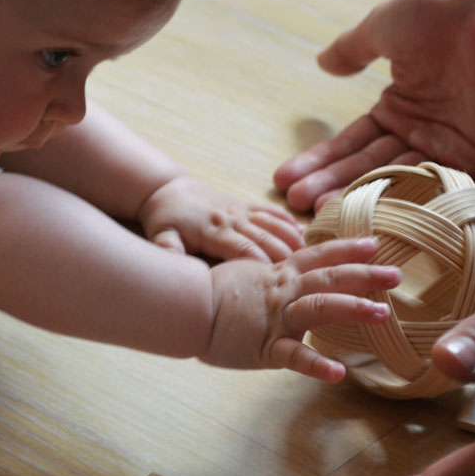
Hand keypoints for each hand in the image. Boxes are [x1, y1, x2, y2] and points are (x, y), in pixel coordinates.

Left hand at [138, 175, 303, 262]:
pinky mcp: (245, 204)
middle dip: (287, 258)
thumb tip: (174, 265)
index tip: (279, 285)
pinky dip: (289, 223)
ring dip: (294, 241)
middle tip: (306, 277)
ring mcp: (240, 209)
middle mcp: (232, 219)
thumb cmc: (165, 220)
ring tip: (313, 259)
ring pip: (275, 224)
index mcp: (213, 231)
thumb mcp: (161, 236)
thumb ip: (168, 250)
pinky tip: (305, 236)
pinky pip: (272, 211)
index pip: (245, 250)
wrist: (167, 190)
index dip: (263, 266)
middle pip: (267, 239)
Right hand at [202, 238, 400, 380]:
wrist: (182, 306)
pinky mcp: (264, 346)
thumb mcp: (245, 274)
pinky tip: (338, 373)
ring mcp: (276, 318)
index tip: (375, 244)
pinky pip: (293, 357)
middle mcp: (282, 291)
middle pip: (329, 277)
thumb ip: (271, 275)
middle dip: (365, 275)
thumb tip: (287, 274)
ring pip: (319, 307)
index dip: (347, 249)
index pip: (319, 256)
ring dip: (352, 308)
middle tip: (397, 274)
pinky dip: (316, 364)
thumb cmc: (208, 292)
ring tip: (383, 313)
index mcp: (279, 274)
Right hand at [275, 0, 474, 211]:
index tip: (286, 176)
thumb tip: (323, 62)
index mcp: (400, 105)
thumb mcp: (380, 29)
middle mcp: (420, 129)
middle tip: (295, 200)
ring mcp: (446, 143)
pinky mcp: (474, 153)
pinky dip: (402, 194)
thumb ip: (352, 50)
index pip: (353, 142)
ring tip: (318, 204)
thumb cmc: (435, 12)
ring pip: (394, 177)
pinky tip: (366, 205)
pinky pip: (435, 181)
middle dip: (329, 182)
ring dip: (356, 192)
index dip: (320, 159)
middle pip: (367, 165)